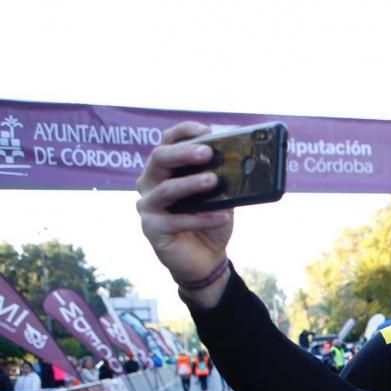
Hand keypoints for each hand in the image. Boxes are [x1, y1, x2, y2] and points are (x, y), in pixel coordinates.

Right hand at [135, 121, 233, 305]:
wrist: (206, 258)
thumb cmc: (210, 220)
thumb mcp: (221, 196)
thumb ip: (224, 178)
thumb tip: (242, 161)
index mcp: (165, 168)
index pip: (168, 141)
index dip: (184, 132)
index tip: (207, 130)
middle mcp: (150, 183)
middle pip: (160, 159)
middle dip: (184, 153)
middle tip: (207, 153)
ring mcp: (148, 206)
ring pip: (166, 189)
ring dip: (190, 184)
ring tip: (214, 181)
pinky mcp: (152, 229)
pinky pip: (177, 221)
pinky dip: (201, 218)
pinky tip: (222, 217)